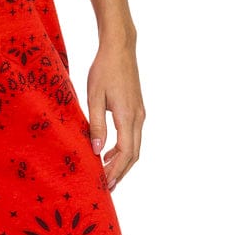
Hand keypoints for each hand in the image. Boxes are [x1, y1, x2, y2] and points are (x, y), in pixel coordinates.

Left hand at [86, 36, 143, 191]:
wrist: (120, 47)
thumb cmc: (104, 69)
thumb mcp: (94, 97)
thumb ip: (96, 125)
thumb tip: (96, 151)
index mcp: (127, 116)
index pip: (124, 153)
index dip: (114, 170)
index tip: (103, 183)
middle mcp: (138, 118)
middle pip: (133, 154)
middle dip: (120, 172)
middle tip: (106, 187)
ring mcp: (140, 113)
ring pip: (135, 146)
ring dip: (122, 163)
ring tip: (107, 175)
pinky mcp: (137, 109)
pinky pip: (133, 136)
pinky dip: (123, 149)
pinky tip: (108, 152)